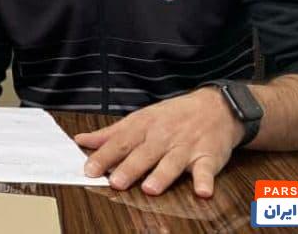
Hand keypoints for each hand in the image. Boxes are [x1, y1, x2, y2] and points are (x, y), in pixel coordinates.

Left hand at [74, 87, 244, 196]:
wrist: (215, 106)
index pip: (120, 141)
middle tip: (116, 182)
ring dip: (162, 175)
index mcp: (144, 126)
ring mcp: (186, 146)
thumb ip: (111, 133)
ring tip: (150, 188)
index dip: (104, 156)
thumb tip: (82, 140)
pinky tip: (202, 190)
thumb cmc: (172, 116)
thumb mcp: (140, 119)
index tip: (89, 170)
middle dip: (130, 167)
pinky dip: (205, 180)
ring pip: (172, 162)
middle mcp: (163, 136)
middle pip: (144, 153)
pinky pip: (206, 169)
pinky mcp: (208, 156)